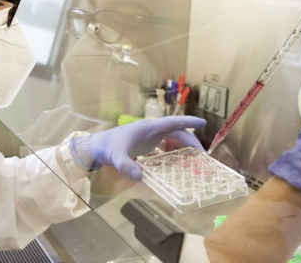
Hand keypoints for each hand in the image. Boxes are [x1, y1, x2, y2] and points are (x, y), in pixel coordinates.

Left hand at [70, 116, 205, 179]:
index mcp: (148, 127)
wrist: (97, 147)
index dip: (188, 122)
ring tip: (194, 160)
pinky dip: (174, 152)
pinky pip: (165, 146)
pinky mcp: (146, 143)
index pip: (172, 122)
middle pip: (176, 132)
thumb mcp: (116, 158)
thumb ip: (126, 166)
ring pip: (172, 138)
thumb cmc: (107, 148)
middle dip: (191, 142)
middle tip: (202, 156)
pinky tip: (179, 164)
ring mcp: (149, 136)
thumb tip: (139, 176)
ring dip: (184, 147)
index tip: (203, 123)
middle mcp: (151, 129)